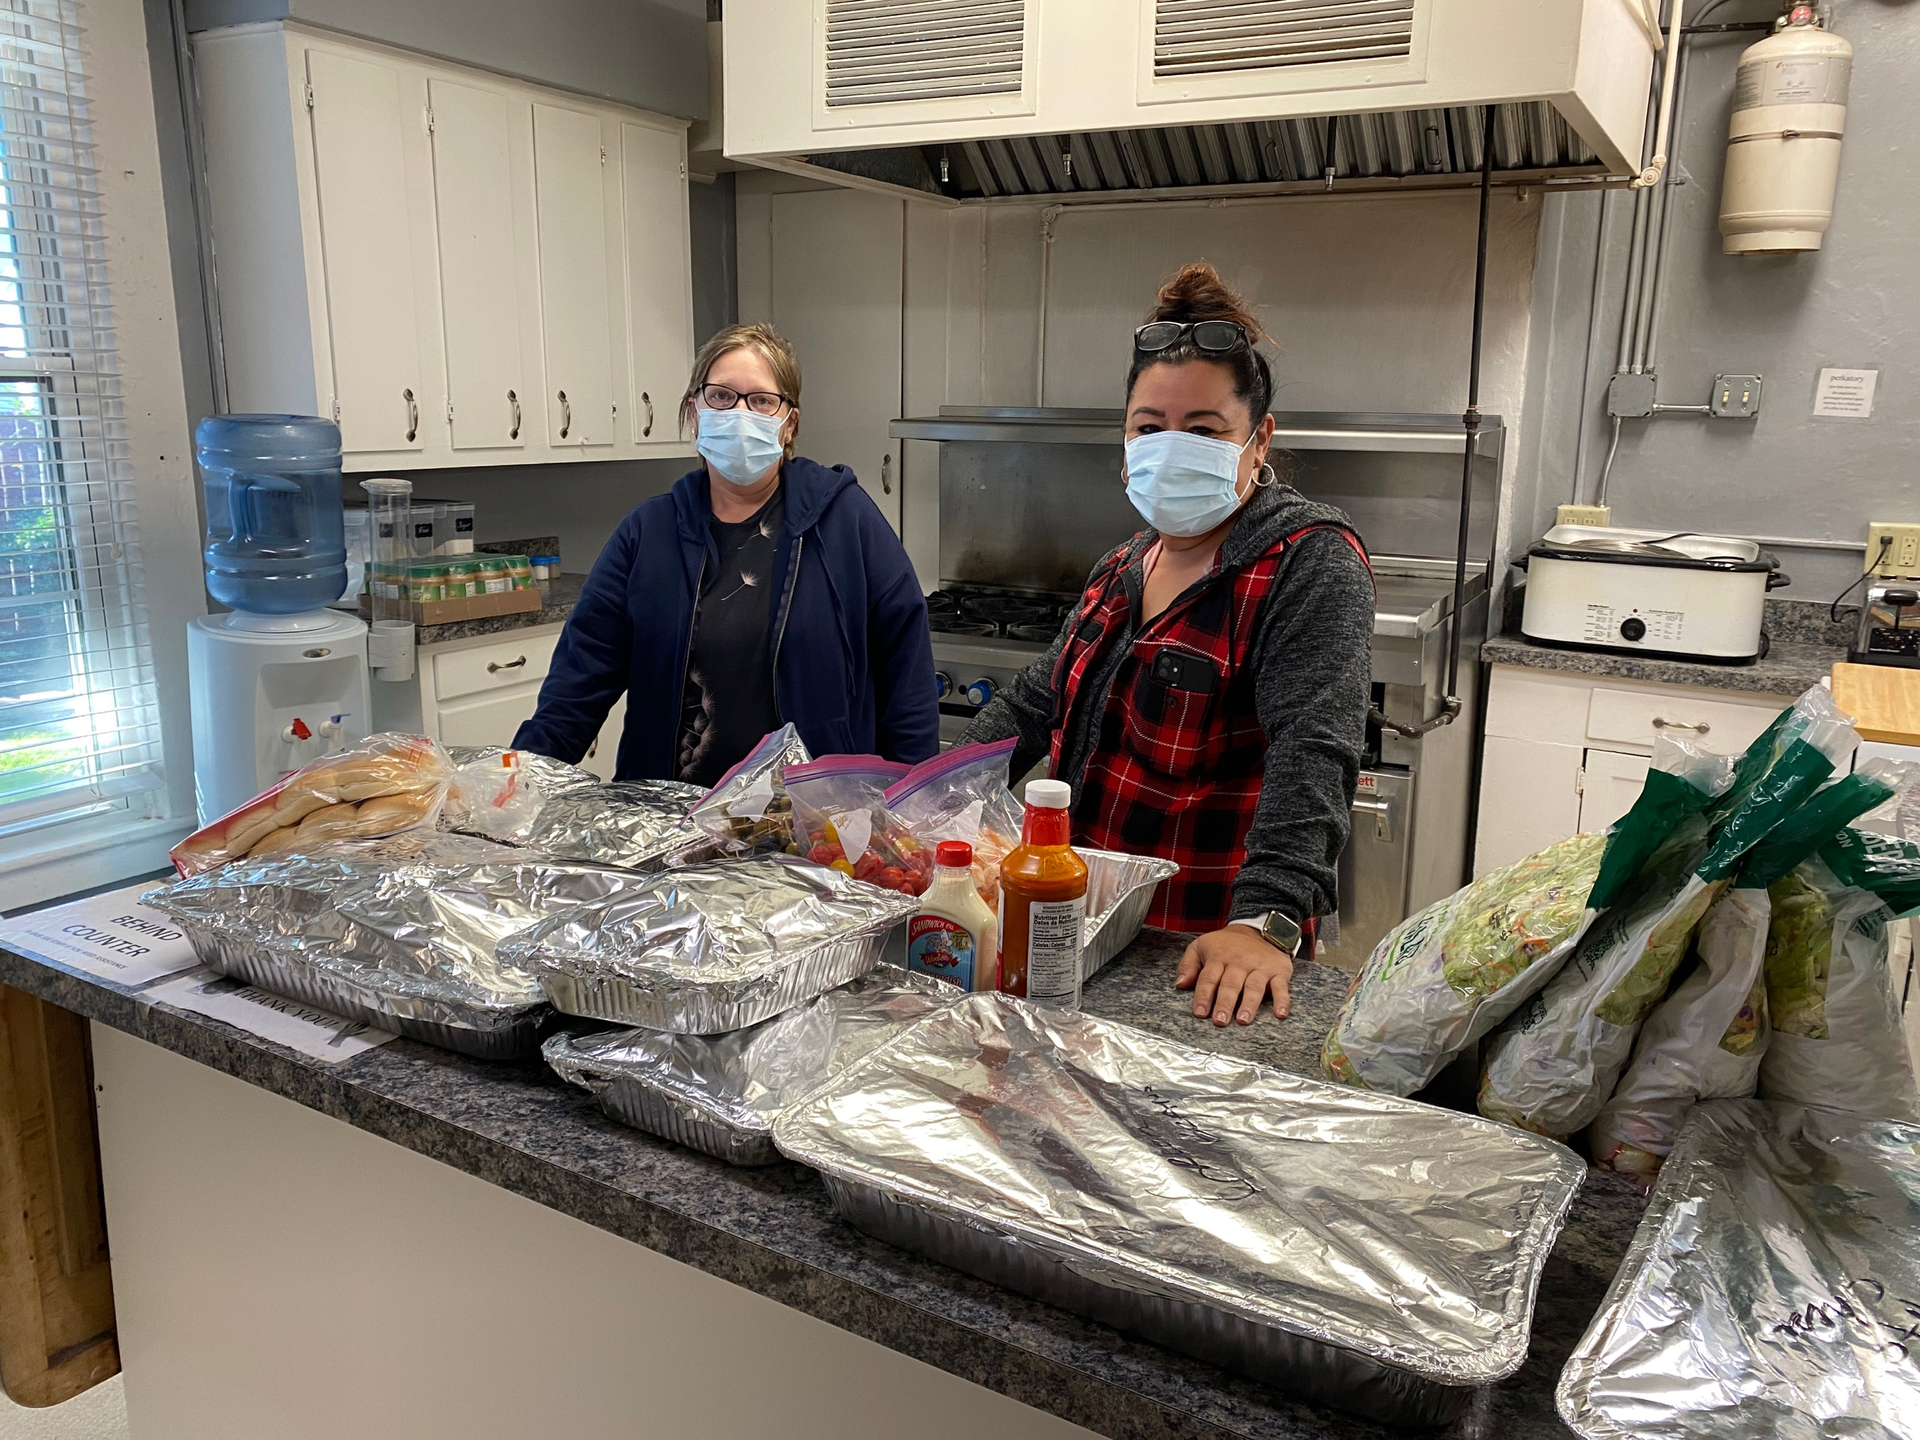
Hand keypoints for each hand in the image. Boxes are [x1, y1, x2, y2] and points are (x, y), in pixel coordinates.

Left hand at [1175, 925, 1292, 1025]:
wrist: (1258, 929)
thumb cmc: (1225, 945)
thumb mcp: (1201, 946)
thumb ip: (1188, 965)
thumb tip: (1179, 985)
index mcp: (1219, 957)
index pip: (1209, 978)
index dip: (1204, 995)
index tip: (1200, 1013)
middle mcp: (1239, 963)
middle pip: (1231, 984)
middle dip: (1225, 1002)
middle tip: (1220, 1020)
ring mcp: (1260, 967)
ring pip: (1254, 986)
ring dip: (1249, 1003)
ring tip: (1243, 1020)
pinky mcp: (1278, 972)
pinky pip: (1281, 987)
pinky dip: (1282, 1000)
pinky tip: (1280, 1014)